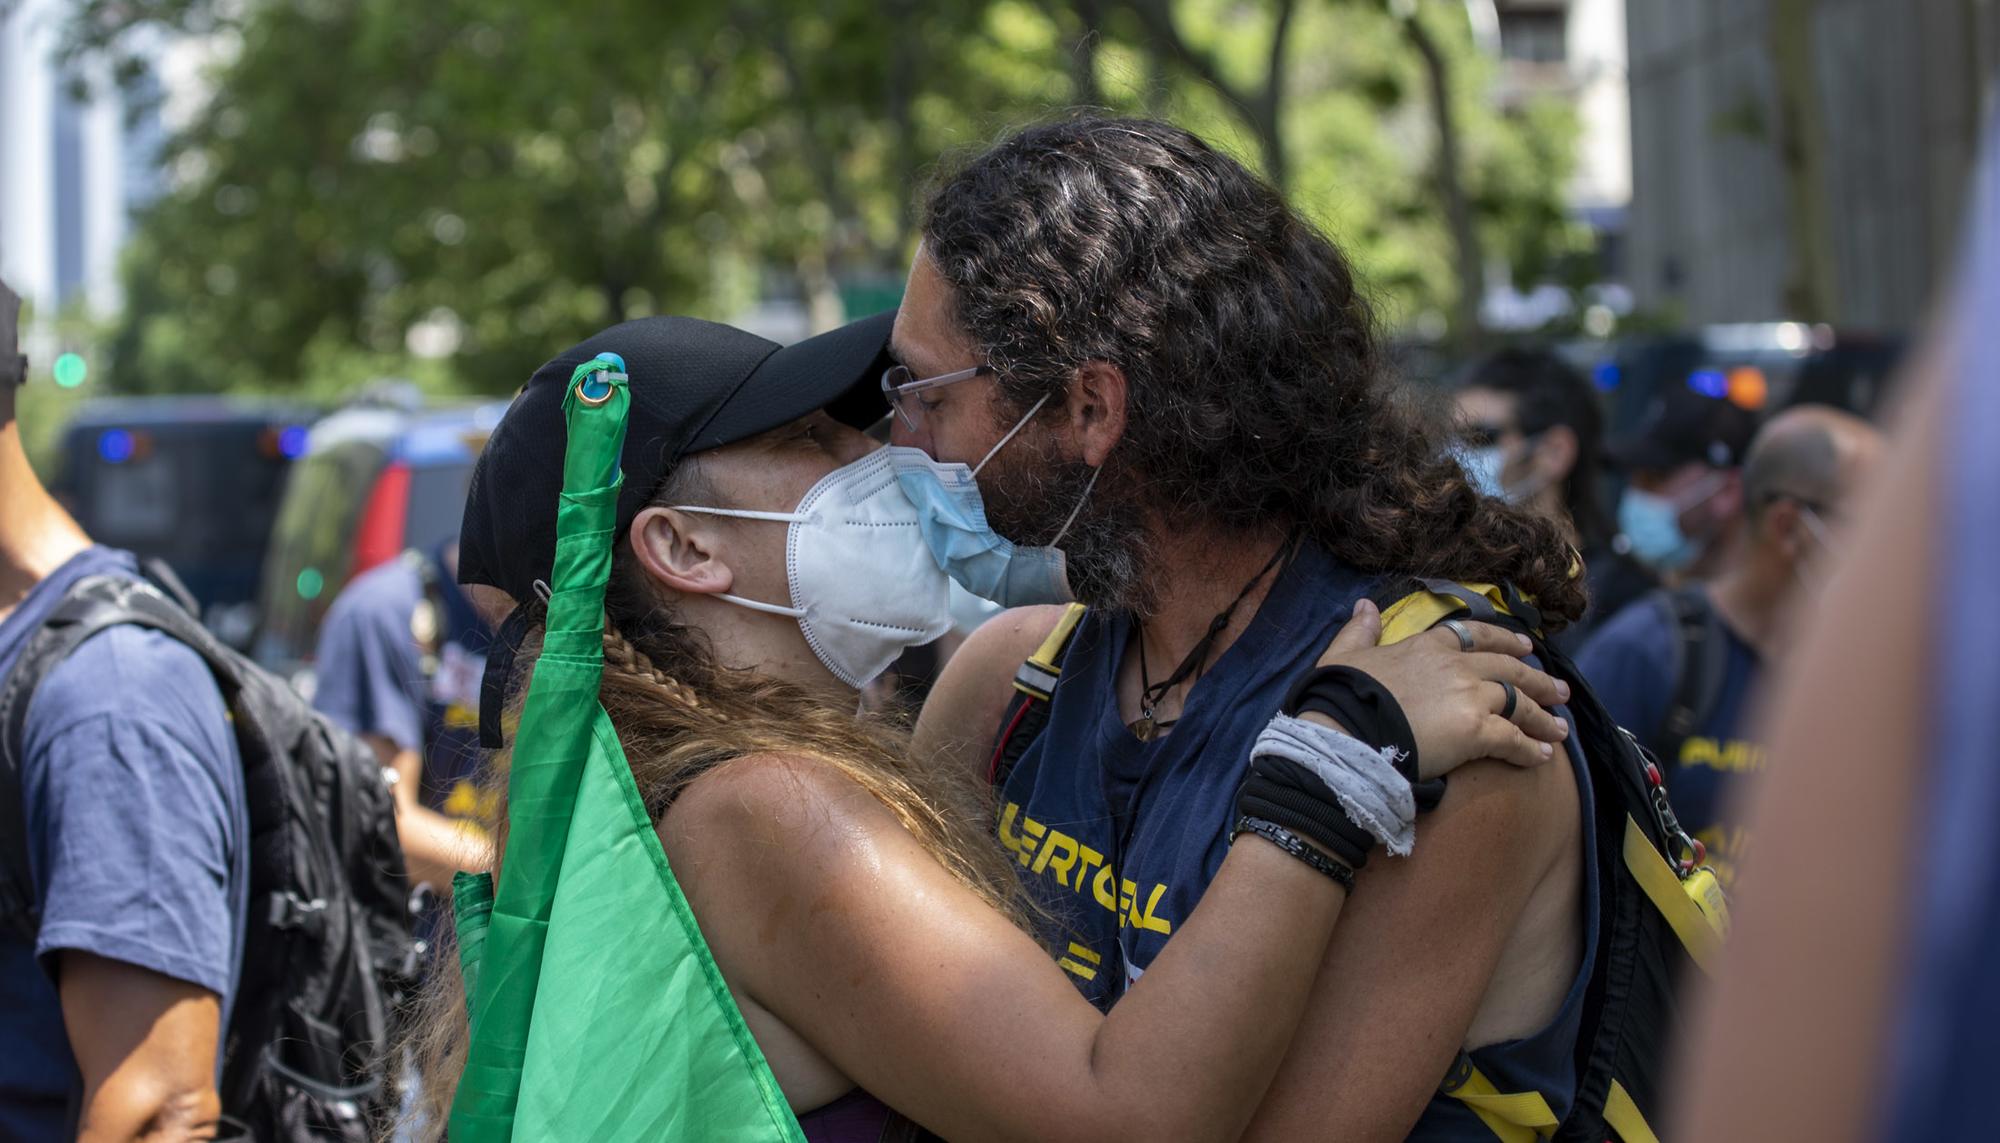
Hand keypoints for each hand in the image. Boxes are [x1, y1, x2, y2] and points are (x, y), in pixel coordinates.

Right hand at [1313, 599, 1569, 775]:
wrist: (1347, 730)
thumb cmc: (1341, 694)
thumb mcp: (1345, 653)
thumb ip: (1360, 630)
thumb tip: (1365, 605)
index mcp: (1428, 646)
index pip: (1474, 636)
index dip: (1503, 641)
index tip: (1525, 647)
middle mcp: (1457, 667)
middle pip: (1509, 669)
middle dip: (1538, 679)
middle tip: (1559, 690)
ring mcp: (1470, 697)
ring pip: (1519, 701)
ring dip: (1543, 716)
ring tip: (1559, 728)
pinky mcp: (1477, 731)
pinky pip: (1513, 739)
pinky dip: (1530, 748)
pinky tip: (1542, 756)